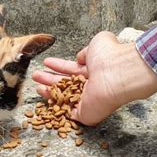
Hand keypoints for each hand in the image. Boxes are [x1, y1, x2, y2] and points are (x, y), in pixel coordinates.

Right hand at [32, 31, 156, 125]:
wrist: (120, 74)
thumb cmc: (111, 56)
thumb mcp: (99, 42)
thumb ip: (88, 49)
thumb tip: (80, 57)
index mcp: (94, 70)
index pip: (72, 68)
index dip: (58, 65)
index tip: (46, 62)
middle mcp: (91, 86)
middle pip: (65, 83)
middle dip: (49, 79)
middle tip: (36, 76)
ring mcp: (89, 101)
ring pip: (65, 98)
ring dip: (49, 92)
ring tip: (36, 86)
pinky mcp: (86, 114)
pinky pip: (70, 113)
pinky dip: (58, 108)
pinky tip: (46, 101)